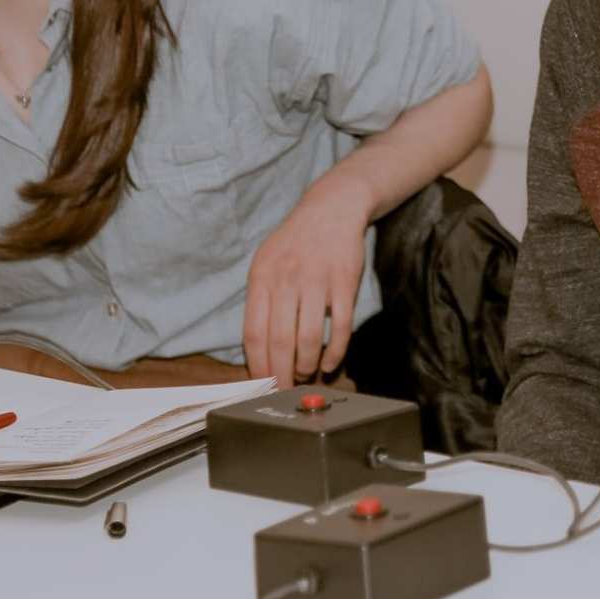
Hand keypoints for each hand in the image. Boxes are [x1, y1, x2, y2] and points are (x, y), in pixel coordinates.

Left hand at [242, 180, 370, 382]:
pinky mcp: (345, 282)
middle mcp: (287, 279)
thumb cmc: (295, 242)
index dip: (258, 364)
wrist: (332, 209)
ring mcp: (317, 281)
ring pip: (309, 337)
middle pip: (280, 340)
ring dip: (307, 365)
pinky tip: (330, 363)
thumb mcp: (266, 262)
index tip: (263, 383)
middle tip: (285, 389)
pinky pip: (340, 326)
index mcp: (262, 277)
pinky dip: (336, 351)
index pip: (254, 333)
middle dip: (282, 374)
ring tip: (306, 375)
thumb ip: (261, 300)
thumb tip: (258, 349)